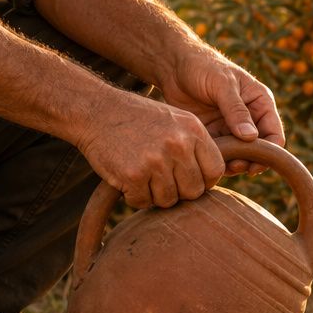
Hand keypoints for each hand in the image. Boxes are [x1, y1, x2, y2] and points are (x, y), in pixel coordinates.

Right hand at [76, 91, 225, 208]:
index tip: (190, 179)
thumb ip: (197, 146)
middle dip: (180, 192)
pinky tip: (128, 180)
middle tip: (163, 181)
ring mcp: (155, 161)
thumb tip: (214, 179)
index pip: (215, 171)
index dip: (204, 180)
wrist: (96, 111)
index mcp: (194, 131)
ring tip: (144, 177)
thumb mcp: (176, 121)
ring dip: (156, 195)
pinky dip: (135, 197)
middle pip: (194, 191)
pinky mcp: (133, 175)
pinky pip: (142, 202)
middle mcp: (178, 145)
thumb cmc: (139, 119)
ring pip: (169, 200)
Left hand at [158, 47, 283, 174]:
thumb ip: (236, 110)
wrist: (173, 66)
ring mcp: (231, 128)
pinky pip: (221, 154)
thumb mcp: (222, 84)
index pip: (274, 133)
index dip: (270, 151)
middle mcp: (250, 118)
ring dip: (235, 164)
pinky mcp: (214, 134)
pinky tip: (210, 162)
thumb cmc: (202, 66)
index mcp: (260, 103)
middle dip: (251, 161)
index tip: (256, 163)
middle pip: (258, 149)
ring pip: (240, 155)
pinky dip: (218, 161)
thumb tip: (251, 138)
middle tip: (238, 167)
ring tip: (224, 166)